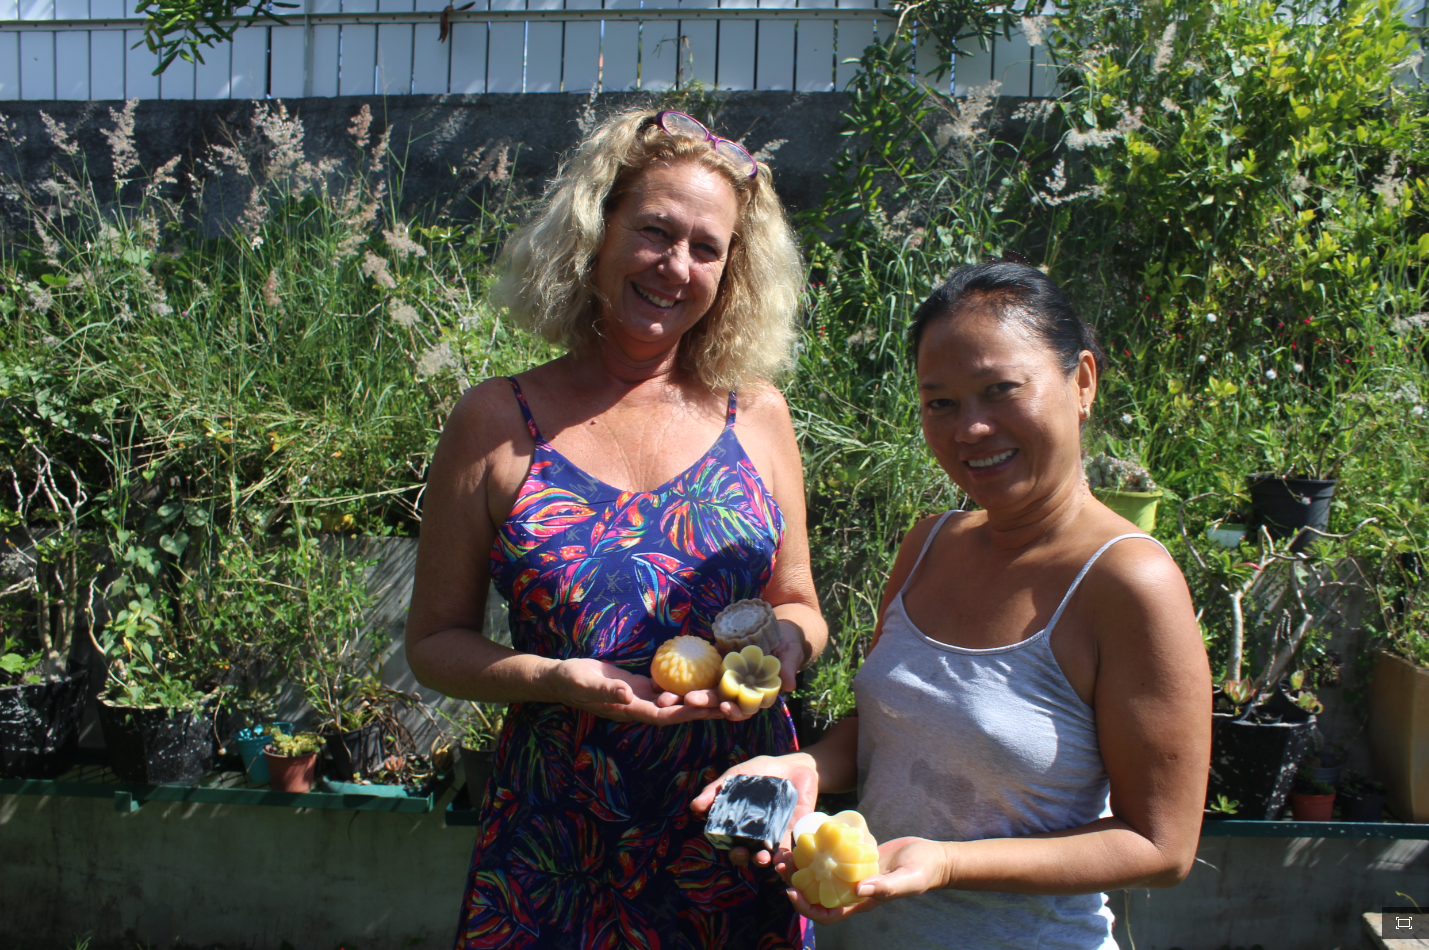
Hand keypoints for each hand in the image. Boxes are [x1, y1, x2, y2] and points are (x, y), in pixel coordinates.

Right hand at [546, 658, 722, 725]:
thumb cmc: (571, 681)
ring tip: (723, 692)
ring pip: (675, 700)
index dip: (687, 714)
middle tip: (729, 704)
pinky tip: (701, 676)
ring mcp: (642, 696)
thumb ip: (606, 690)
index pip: (664, 715)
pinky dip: (684, 684)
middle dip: (701, 709)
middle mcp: (640, 706)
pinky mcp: (641, 685)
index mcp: (630, 709)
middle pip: (677, 710)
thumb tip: (626, 693)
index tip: (709, 711)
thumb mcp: (586, 683)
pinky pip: (667, 686)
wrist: (562, 677)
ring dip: (697, 697)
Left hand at [655, 619, 803, 719]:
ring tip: (665, 697)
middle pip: (719, 701)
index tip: (724, 706)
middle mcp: (740, 691)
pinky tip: (664, 680)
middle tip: (686, 700)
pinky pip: (698, 675)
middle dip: (702, 703)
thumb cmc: (790, 642)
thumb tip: (789, 686)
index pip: (745, 707)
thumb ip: (788, 667)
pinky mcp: (716, 668)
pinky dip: (682, 679)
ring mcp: (726, 680)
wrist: (779, 629)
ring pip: (704, 691)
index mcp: (758, 694)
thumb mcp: (791, 652)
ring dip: (685, 697)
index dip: (735, 709)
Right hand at [689, 754, 819, 866]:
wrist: (794, 765)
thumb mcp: (737, 776)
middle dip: (748, 859)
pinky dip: (788, 857)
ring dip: (767, 861)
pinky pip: (792, 849)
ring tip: (765, 858)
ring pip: (771, 857)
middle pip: (751, 856)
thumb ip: (717, 790)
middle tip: (747, 854)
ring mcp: (778, 834)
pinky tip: (785, 858)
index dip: (734, 852)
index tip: (734, 849)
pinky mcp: (796, 831)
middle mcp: (760, 835)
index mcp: (743, 826)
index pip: (735, 846)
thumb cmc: (762, 771)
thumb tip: (694, 807)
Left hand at [777, 836, 951, 923]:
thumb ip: (887, 887)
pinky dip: (817, 851)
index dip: (807, 908)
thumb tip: (860, 891)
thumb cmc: (923, 872)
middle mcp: (852, 891)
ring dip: (801, 867)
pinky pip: (830, 858)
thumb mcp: (908, 880)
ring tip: (786, 851)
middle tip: (779, 864)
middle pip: (817, 894)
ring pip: (819, 875)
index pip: (828, 914)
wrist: (932, 858)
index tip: (791, 892)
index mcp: (861, 902)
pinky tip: (807, 837)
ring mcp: (851, 874)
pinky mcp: (854, 858)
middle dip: (795, 883)